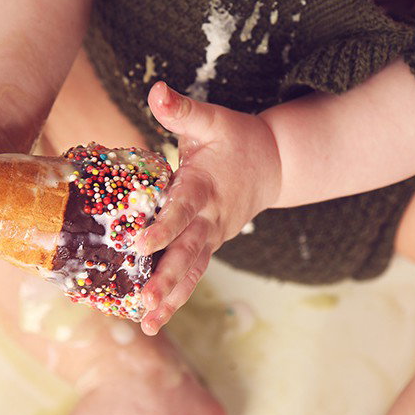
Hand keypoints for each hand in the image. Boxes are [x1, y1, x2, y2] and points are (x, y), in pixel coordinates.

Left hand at [137, 81, 281, 334]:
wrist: (274, 165)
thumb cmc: (236, 139)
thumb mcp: (212, 119)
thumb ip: (182, 110)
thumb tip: (156, 90)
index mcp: (205, 188)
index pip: (182, 211)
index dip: (163, 228)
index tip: (140, 245)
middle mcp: (210, 220)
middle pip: (188, 254)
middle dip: (168, 280)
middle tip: (146, 303)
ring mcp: (212, 238)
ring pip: (193, 272)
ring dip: (172, 299)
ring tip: (149, 324)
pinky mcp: (210, 247)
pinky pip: (193, 275)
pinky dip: (176, 297)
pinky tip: (154, 318)